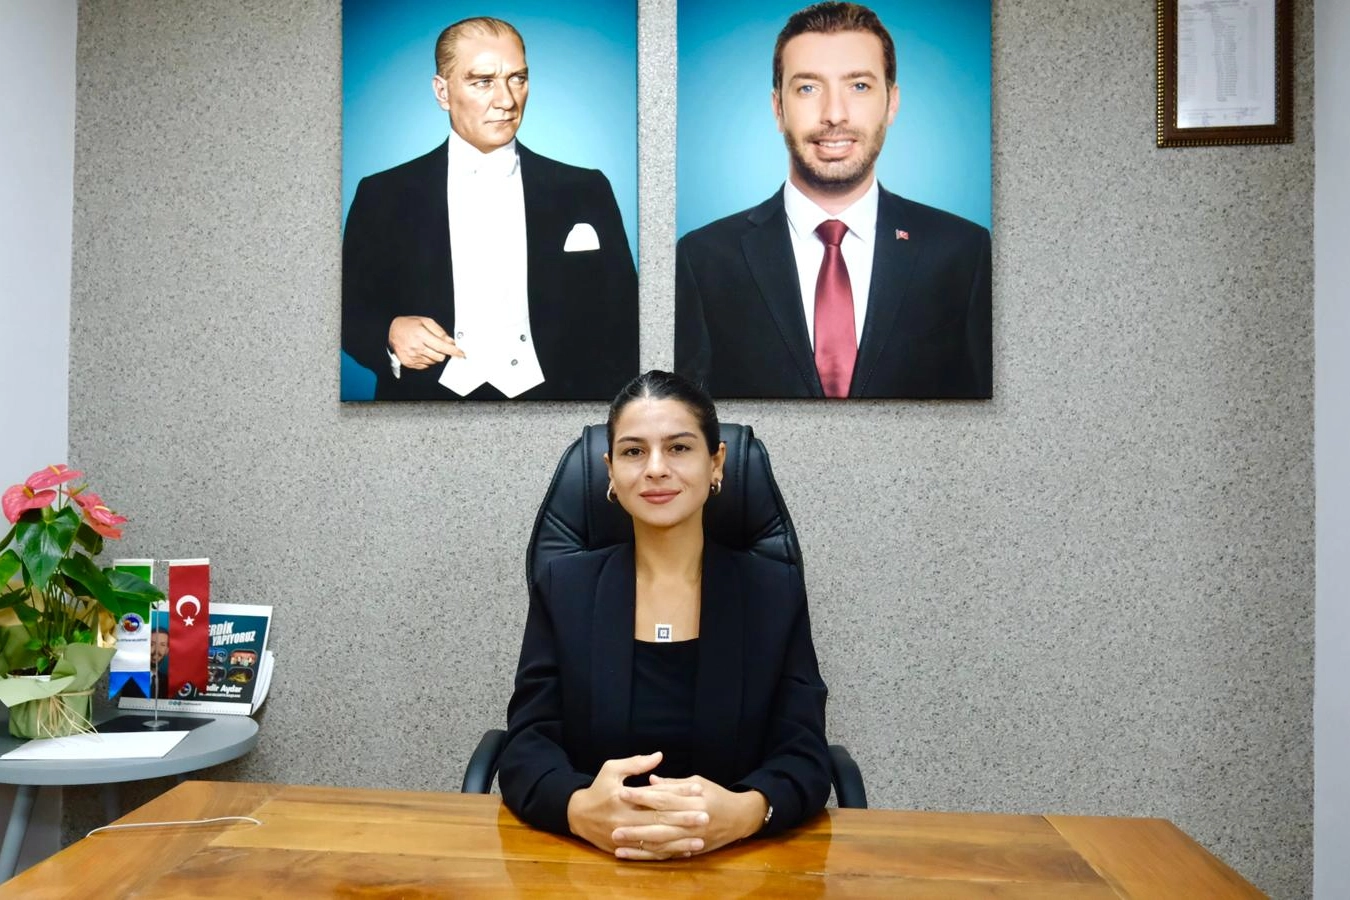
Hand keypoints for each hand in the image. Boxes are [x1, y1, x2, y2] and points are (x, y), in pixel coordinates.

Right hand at [388, 316, 463, 368]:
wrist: (390, 331)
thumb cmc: (408, 325)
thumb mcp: (425, 321)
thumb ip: (439, 332)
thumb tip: (451, 342)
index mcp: (421, 335)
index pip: (442, 347)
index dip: (454, 351)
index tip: (462, 354)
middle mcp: (416, 347)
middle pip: (440, 357)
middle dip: (443, 352)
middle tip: (438, 345)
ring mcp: (412, 357)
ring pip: (433, 362)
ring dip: (434, 355)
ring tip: (426, 346)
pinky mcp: (409, 363)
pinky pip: (425, 365)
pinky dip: (426, 359)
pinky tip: (420, 351)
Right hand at [567, 753, 708, 859]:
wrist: (577, 815)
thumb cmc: (598, 789)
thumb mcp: (612, 769)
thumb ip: (636, 764)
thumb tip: (659, 756)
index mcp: (622, 799)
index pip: (656, 797)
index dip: (678, 793)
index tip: (698, 789)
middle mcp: (624, 820)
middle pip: (659, 822)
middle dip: (684, 820)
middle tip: (706, 817)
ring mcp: (624, 838)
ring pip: (656, 842)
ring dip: (680, 842)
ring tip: (701, 840)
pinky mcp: (624, 850)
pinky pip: (649, 854)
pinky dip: (667, 853)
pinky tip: (684, 852)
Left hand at [615, 776, 766, 859]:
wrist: (740, 817)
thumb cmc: (717, 795)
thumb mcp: (698, 782)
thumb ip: (673, 783)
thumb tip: (651, 780)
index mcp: (695, 800)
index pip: (664, 798)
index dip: (643, 796)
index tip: (623, 793)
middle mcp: (693, 821)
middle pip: (661, 824)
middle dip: (636, 825)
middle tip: (613, 824)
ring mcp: (692, 838)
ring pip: (661, 843)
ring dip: (638, 844)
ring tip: (617, 842)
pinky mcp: (690, 850)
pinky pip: (665, 854)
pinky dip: (647, 855)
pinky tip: (631, 853)